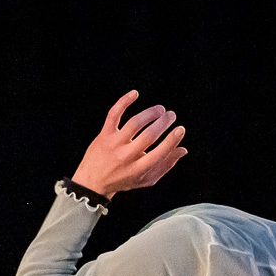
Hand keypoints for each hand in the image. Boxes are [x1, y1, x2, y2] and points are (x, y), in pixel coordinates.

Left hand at [70, 91, 187, 197]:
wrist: (92, 181)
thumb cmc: (123, 179)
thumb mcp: (145, 179)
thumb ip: (165, 165)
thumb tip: (183, 149)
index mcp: (138, 169)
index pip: (159, 153)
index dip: (172, 140)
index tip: (180, 129)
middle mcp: (126, 157)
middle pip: (149, 136)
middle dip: (163, 123)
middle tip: (171, 116)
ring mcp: (114, 144)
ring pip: (134, 123)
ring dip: (150, 113)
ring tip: (160, 109)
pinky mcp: (104, 135)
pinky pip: (114, 114)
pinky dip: (124, 101)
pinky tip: (135, 94)